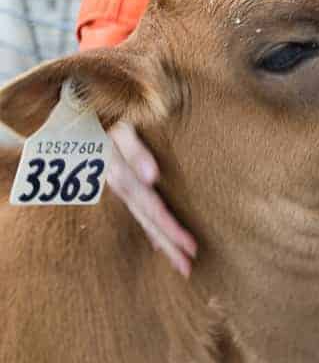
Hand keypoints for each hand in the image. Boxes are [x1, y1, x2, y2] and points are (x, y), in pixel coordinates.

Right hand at [107, 121, 196, 275]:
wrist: (83, 95)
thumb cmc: (112, 106)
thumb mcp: (123, 123)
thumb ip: (134, 149)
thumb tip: (152, 178)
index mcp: (119, 167)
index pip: (150, 204)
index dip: (168, 227)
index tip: (191, 247)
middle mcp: (115, 177)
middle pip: (146, 214)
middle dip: (168, 241)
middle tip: (190, 267)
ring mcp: (114, 177)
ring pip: (140, 213)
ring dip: (161, 239)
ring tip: (182, 263)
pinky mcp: (118, 175)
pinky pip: (135, 206)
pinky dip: (148, 226)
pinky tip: (159, 244)